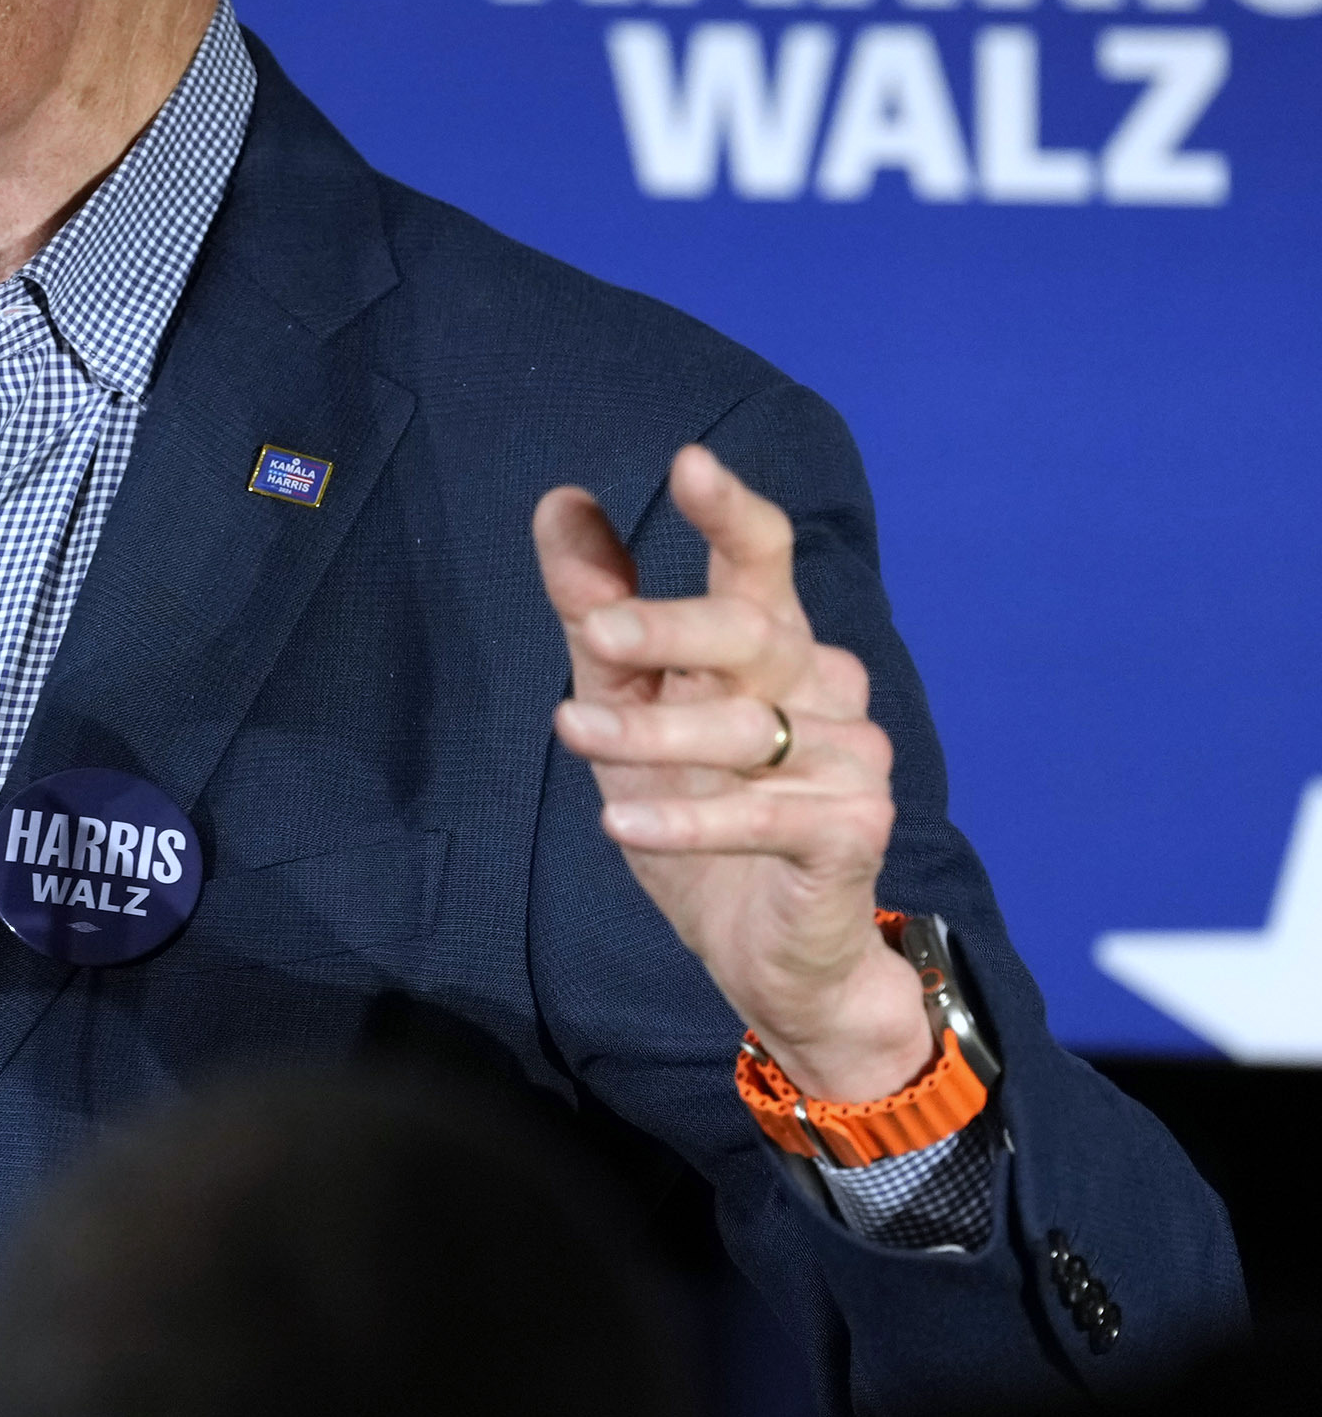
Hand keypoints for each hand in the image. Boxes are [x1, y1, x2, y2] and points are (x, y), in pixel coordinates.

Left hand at [533, 445, 931, 1104]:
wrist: (771, 954)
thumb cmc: (701, 811)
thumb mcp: (626, 703)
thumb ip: (597, 608)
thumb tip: (561, 502)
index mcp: (771, 643)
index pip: (762, 559)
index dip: (731, 511)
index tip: (690, 462)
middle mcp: (823, 685)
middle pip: (751, 633)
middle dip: (670, 626)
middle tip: (594, 635)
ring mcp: (849, 756)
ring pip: (746, 729)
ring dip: (651, 734)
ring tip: (570, 736)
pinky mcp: (853, 829)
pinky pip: (765, 815)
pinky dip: (689, 820)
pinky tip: (622, 823)